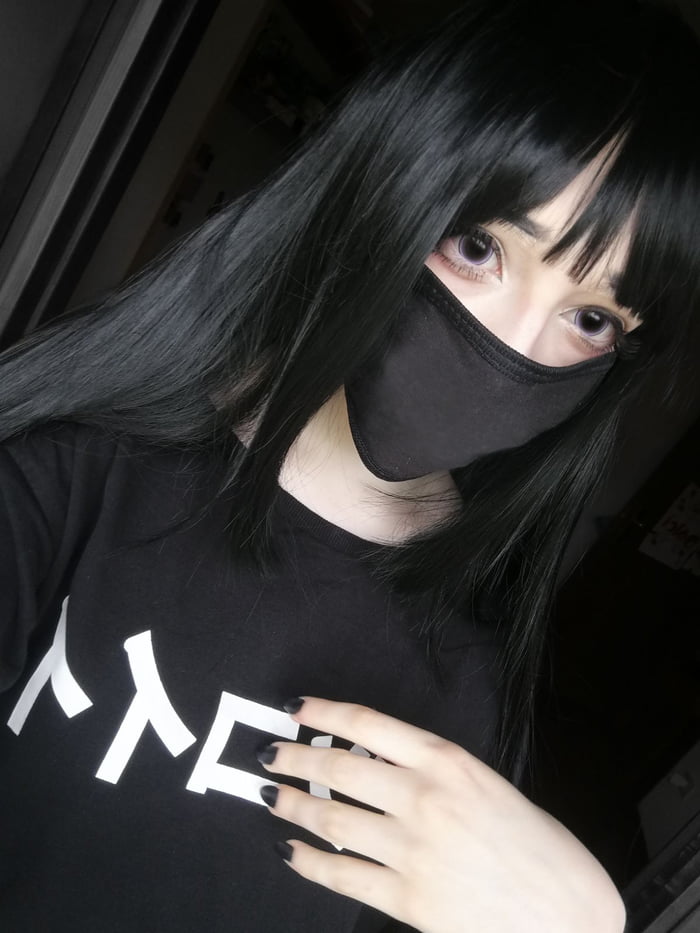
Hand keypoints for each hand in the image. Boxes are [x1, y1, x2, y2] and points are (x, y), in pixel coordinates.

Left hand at [257, 697, 626, 932]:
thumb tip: (382, 765)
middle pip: (340, 768)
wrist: (570, 916)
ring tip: (272, 796)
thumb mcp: (491, 787)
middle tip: (271, 753)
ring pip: (332, 818)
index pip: (368, 724)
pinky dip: (310, 862)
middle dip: (297, 757)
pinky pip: (343, 876)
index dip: (325, 712)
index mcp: (449, 763)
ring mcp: (412, 849)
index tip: (297, 708)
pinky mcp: (408, 898)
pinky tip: (291, 852)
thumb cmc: (542, 850)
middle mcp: (424, 798)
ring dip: (294, 805)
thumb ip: (437, 773)